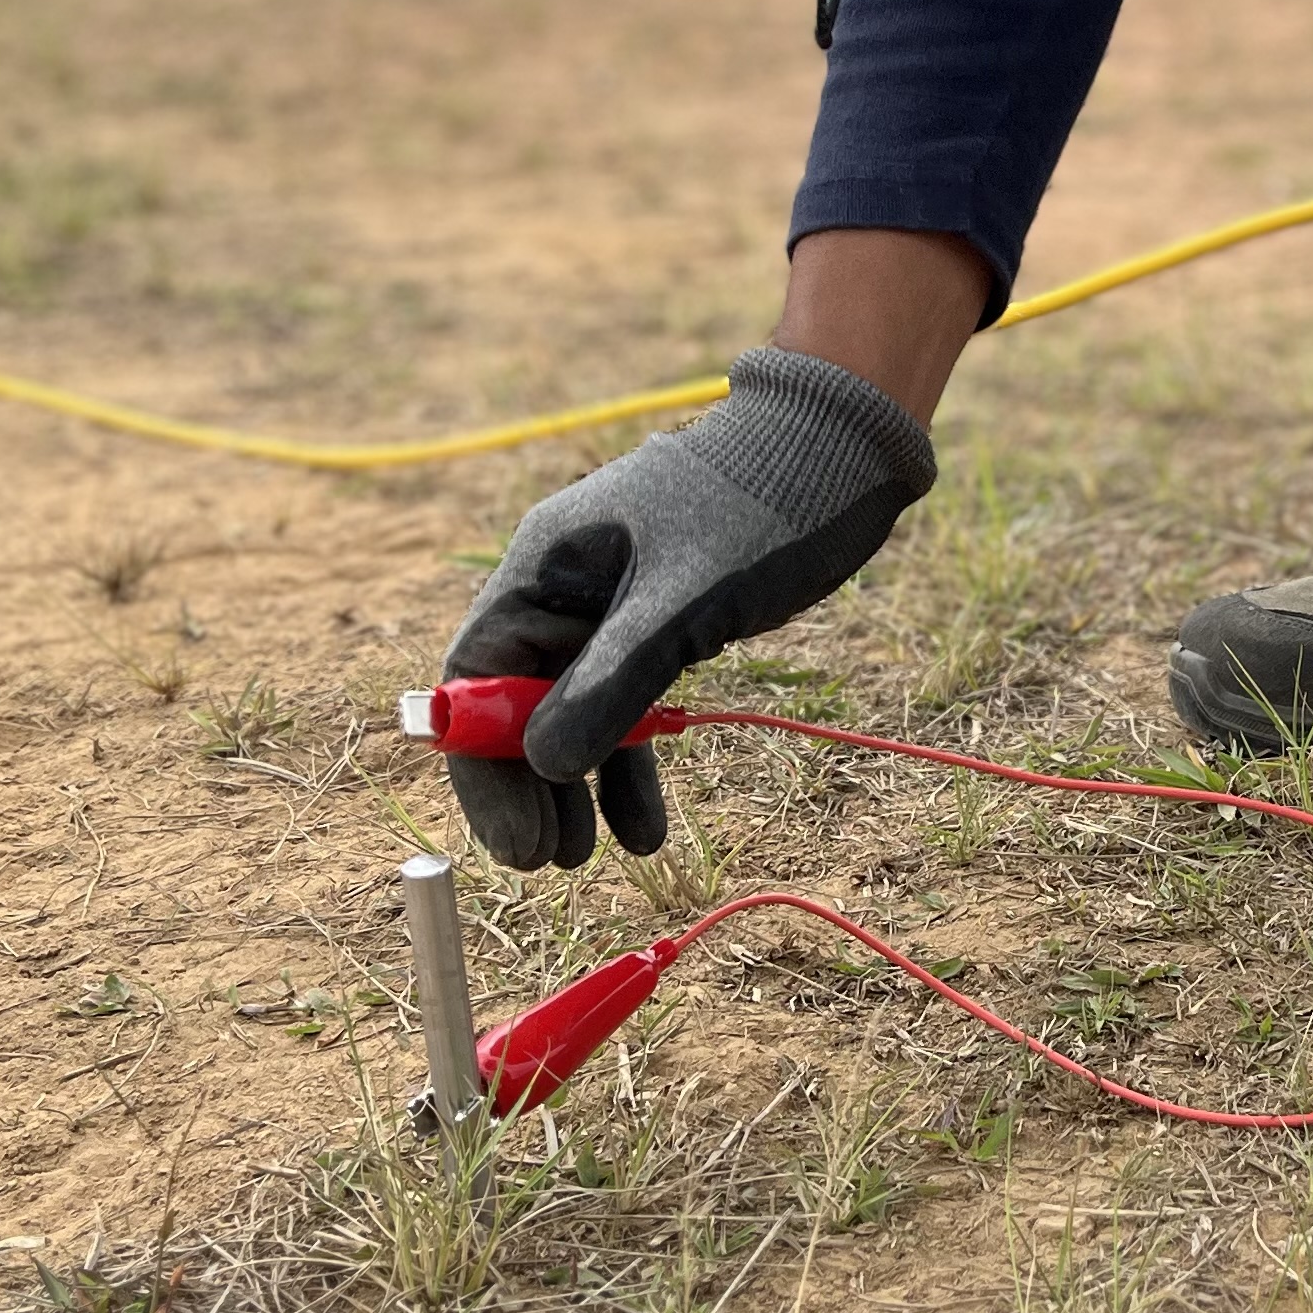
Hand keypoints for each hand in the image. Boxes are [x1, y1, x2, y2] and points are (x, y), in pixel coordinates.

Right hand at [439, 349, 936, 869]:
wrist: (838, 451)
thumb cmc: (756, 510)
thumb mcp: (681, 603)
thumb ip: (612, 683)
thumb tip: (544, 766)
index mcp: (545, 567)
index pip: (475, 678)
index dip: (480, 763)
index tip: (509, 836)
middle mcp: (565, 589)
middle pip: (514, 705)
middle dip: (527, 786)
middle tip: (551, 861)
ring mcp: (612, 608)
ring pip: (572, 713)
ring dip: (577, 787)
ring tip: (589, 858)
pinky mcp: (662, 623)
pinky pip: (626, 704)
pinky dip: (631, 764)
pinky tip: (645, 829)